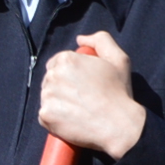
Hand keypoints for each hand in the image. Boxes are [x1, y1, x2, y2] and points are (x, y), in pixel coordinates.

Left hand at [38, 31, 146, 157]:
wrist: (119, 126)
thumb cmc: (119, 93)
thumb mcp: (118, 59)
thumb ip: (101, 40)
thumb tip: (80, 39)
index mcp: (66, 60)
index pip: (56, 63)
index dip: (69, 74)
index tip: (81, 84)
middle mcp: (53, 76)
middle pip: (50, 80)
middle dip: (62, 87)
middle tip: (82, 98)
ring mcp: (47, 96)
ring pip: (47, 98)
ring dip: (58, 103)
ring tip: (78, 110)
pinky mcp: (45, 116)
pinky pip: (45, 116)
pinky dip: (55, 119)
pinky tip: (71, 120)